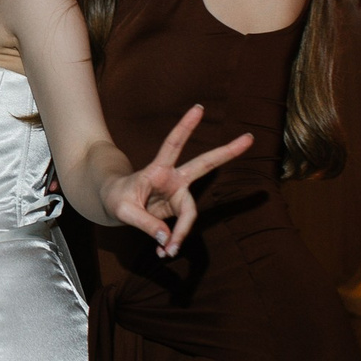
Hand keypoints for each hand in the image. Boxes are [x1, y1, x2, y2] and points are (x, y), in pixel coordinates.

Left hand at [105, 104, 253, 258]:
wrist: (112, 203)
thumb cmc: (115, 199)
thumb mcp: (122, 210)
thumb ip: (145, 224)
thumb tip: (168, 239)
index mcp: (158, 170)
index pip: (173, 145)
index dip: (185, 128)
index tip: (198, 108)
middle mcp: (172, 179)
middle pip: (204, 164)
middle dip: (227, 152)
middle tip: (249, 138)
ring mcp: (176, 195)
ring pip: (190, 214)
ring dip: (181, 235)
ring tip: (168, 252)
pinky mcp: (175, 210)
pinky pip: (180, 229)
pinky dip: (173, 242)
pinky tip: (163, 251)